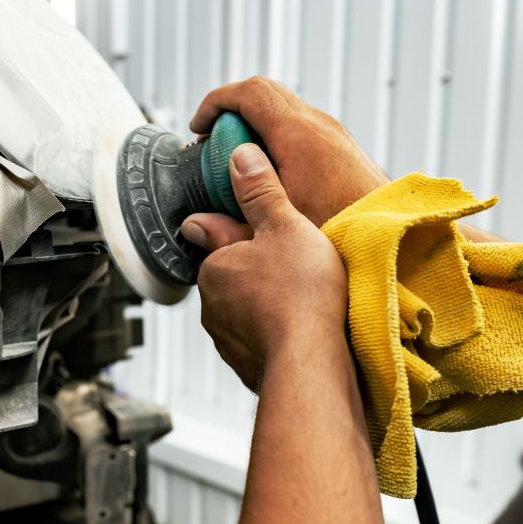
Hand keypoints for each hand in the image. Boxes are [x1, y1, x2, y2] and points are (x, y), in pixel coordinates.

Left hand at [185, 144, 346, 390]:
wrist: (311, 362)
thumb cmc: (300, 293)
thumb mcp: (284, 224)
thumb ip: (260, 191)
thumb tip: (238, 157)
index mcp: (213, 268)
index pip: (222, 244)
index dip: (250, 239)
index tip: (275, 240)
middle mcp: (211, 307)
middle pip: (236, 279)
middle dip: (261, 273)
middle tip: (298, 269)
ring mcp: (227, 341)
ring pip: (247, 312)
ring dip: (269, 306)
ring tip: (306, 301)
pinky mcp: (246, 367)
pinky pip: (259, 342)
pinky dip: (277, 335)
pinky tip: (304, 330)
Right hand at [190, 76, 384, 227]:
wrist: (393, 242)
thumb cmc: (342, 235)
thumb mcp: (276, 229)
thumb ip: (230, 226)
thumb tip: (197, 223)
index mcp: (299, 135)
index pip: (249, 93)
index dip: (216, 103)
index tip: (199, 128)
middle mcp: (319, 125)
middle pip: (265, 92)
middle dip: (232, 111)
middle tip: (213, 142)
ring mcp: (334, 133)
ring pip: (284, 108)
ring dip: (255, 124)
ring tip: (238, 161)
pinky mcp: (342, 147)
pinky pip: (300, 125)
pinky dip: (276, 136)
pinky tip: (269, 173)